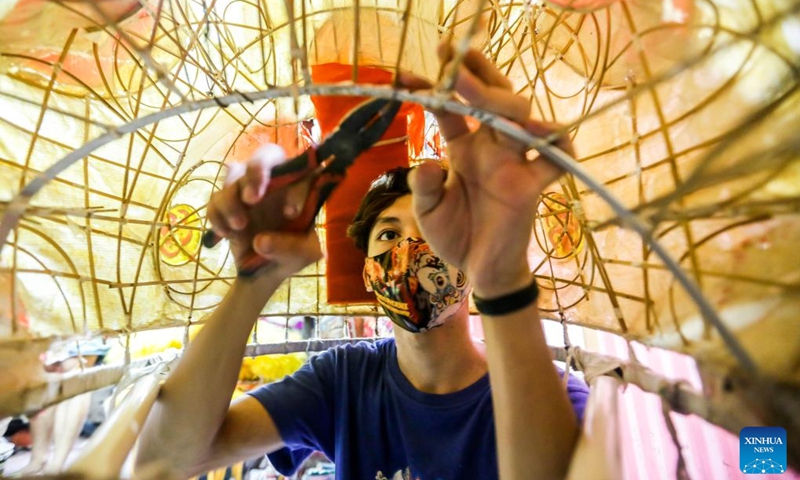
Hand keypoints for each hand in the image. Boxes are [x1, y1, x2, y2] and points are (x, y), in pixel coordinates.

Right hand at [206, 145, 321, 277]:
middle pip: (265, 155)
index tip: (291, 214)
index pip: (302, 171)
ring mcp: (248, 190)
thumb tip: (260, 241)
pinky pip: (215, 199)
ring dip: (232, 198)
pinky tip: (225, 234)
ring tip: (240, 225)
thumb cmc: (295, 254)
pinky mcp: (227, 205)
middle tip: (252, 199)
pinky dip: (216, 214)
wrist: (270, 271)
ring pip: (234, 174)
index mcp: (300, 188)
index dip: (294, 188)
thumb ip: (291, 248)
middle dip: (256, 172)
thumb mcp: (305, 256)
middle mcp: (275, 182)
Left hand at [402, 45, 573, 298]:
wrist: (480, 271)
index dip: (434, 90)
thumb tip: (426, 164)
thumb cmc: (455, 235)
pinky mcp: (533, 185)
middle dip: (474, 76)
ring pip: (519, 117)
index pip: (452, 110)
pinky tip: (541, 134)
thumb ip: (425, 187)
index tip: (406, 76)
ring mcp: (514, 163)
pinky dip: (557, 144)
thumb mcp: (428, 211)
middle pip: (491, 99)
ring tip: (477, 88)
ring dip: (502, 100)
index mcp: (464, 148)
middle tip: (451, 56)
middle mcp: (491, 148)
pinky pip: (556, 158)